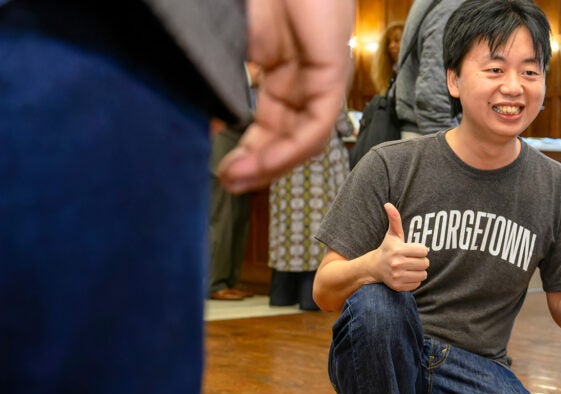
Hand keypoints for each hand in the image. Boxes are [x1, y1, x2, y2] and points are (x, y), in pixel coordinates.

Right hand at [217, 0, 352, 192]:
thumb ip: (222, 79)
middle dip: (259, 166)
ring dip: (273, 165)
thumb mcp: (232, 44)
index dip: (248, 152)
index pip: (270, 126)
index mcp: (281, 74)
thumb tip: (204, 117)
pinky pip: (317, 123)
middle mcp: (304, 82)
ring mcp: (320, 78)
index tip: (223, 171)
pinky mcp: (331, 73)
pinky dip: (292, 147)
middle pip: (287, 138)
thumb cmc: (263, 0)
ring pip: (304, 138)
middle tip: (229, 184)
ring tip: (240, 179)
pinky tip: (265, 161)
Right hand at [375, 203, 428, 291]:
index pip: (424, 251)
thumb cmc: (387, 249)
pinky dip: (414, 280)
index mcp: (398, 250)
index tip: (413, 250)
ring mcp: (397, 277)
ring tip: (410, 267)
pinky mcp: (398, 286)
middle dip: (421, 261)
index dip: (420, 250)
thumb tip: (388, 204)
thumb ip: (394, 219)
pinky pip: (417, 284)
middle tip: (412, 259)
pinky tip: (406, 275)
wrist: (373, 268)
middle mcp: (397, 264)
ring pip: (423, 275)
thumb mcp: (392, 234)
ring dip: (419, 271)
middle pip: (425, 263)